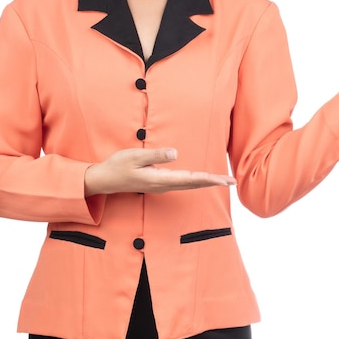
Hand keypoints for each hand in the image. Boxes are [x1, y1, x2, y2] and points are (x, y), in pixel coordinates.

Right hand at [84, 148, 235, 196]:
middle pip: (194, 184)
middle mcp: (164, 185)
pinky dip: (197, 181)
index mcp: (160, 179)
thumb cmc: (118, 166)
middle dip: (214, 182)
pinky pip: (183, 183)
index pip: (190, 179)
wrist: (104, 180)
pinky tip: (204, 179)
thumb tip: (175, 153)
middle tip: (233, 181)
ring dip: (208, 182)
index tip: (224, 180)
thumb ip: (155, 155)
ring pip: (190, 184)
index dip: (209, 179)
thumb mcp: (135, 157)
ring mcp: (162, 185)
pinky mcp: (160, 182)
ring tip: (224, 180)